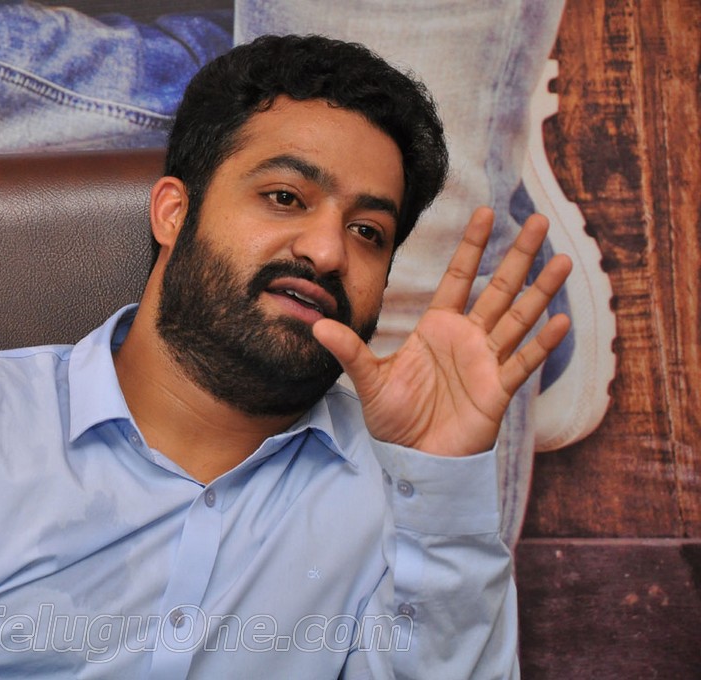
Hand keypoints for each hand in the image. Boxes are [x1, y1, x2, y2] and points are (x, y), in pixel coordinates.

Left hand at [312, 207, 572, 455]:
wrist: (414, 460)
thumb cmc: (395, 419)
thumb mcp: (369, 380)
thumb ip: (350, 351)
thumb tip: (318, 326)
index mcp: (437, 328)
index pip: (458, 277)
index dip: (472, 246)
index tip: (485, 212)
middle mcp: (467, 338)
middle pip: (498, 288)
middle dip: (518, 255)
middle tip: (539, 221)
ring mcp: (486, 362)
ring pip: (519, 318)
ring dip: (541, 291)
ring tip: (564, 261)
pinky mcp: (497, 391)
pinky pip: (523, 363)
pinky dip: (542, 344)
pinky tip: (562, 321)